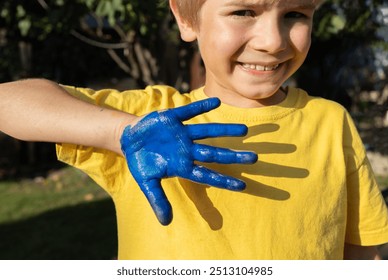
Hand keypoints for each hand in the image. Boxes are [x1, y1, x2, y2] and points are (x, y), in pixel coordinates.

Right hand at [120, 98, 257, 224]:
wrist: (129, 140)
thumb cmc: (142, 162)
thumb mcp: (147, 182)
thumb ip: (157, 199)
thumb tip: (166, 223)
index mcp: (182, 165)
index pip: (206, 175)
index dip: (223, 181)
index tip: (243, 186)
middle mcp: (187, 150)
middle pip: (214, 154)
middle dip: (233, 156)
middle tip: (254, 159)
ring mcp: (181, 133)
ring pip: (207, 132)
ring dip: (224, 130)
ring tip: (245, 131)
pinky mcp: (173, 118)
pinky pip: (189, 111)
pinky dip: (201, 107)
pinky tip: (216, 102)